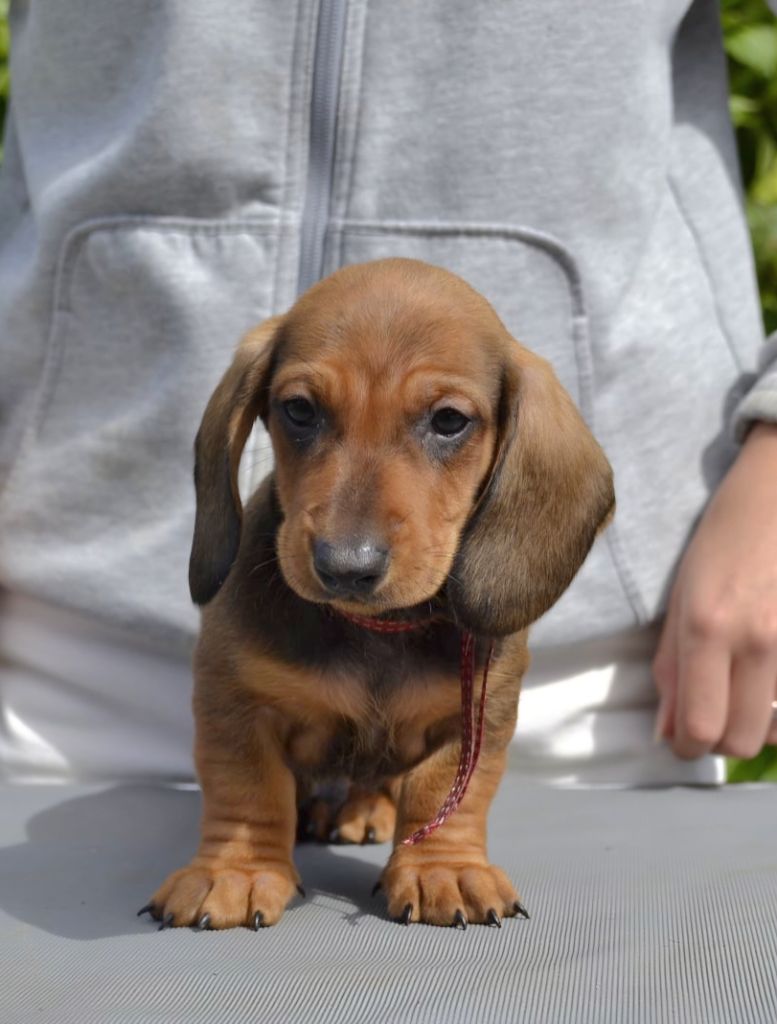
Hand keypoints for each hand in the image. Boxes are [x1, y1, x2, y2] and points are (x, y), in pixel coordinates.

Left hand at [653, 422, 776, 758]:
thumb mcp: (680, 599)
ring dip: (757, 726)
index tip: (682, 737)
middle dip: (719, 740)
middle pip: (742, 742)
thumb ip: (670, 668)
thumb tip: (666, 731)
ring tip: (744, 693)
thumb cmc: (723, 540)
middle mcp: (757, 641)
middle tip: (712, 714)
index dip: (686, 746)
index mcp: (708, 628)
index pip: (699, 727)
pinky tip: (770, 681)